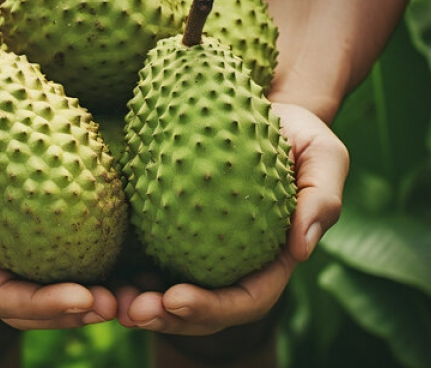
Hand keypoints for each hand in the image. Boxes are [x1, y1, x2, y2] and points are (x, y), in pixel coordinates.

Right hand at [0, 94, 116, 328]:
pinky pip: (76, 251)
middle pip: (34, 304)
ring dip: (94, 299)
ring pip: (59, 286)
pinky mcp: (48, 222)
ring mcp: (22, 245)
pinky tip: (134, 262)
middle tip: (114, 305)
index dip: (39, 305)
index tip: (81, 298)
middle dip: (73, 314)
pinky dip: (103, 264)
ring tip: (130, 297)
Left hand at [116, 102, 348, 334]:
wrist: (261, 111)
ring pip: (171, 295)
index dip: (213, 308)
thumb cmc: (298, 133)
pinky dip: (130, 274)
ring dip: (142, 305)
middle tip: (131, 311)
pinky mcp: (175, 231)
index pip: (246, 299)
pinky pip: (151, 262)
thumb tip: (301, 250)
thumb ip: (323, 198)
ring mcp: (203, 253)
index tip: (175, 299)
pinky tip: (106, 273)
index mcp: (272, 261)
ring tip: (111, 302)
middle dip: (168, 320)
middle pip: (203, 310)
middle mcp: (235, 266)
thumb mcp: (325, 156)